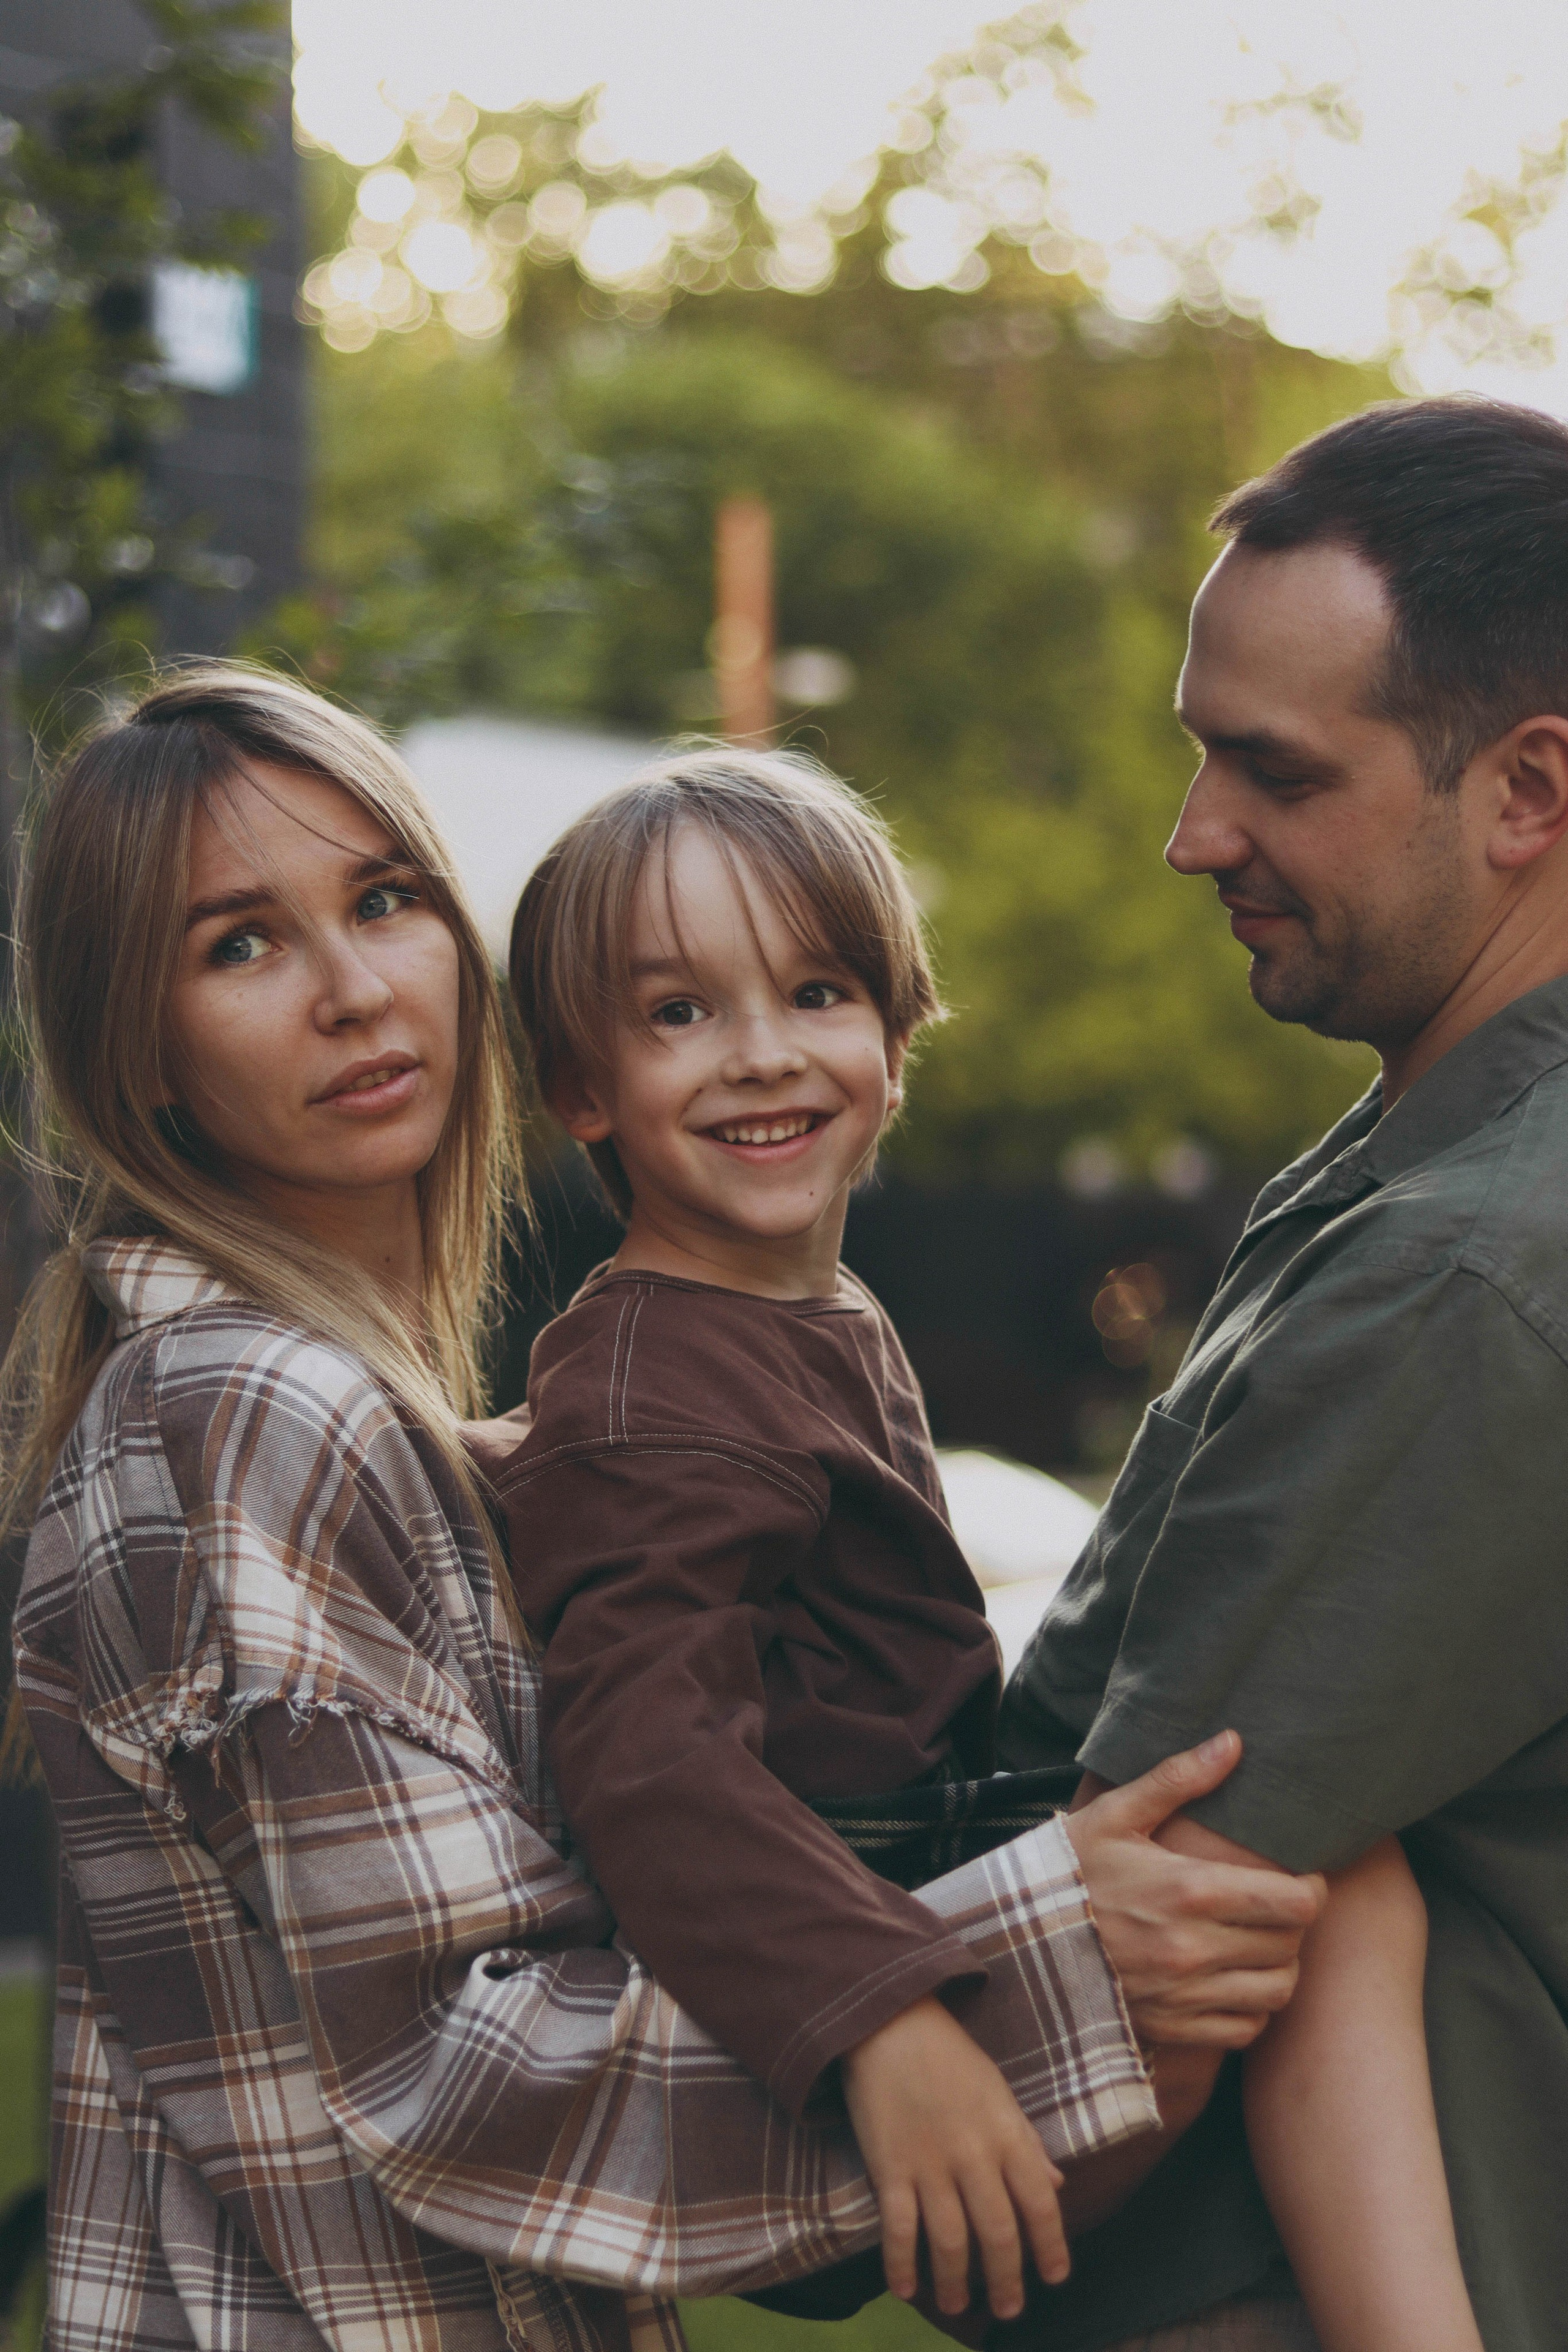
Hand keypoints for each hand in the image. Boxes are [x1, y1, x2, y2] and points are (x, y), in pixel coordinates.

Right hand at [841, 1994, 1067, 2320]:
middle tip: (1008, 2308)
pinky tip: (907, 2289)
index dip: (1052, 2245)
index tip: (1055, 2277)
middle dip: (1006, 2279)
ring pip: (950, 2241)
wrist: (889, 2023)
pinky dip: (902, 2263)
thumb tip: (1057, 2185)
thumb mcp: (999, 2092)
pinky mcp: (889, 2166)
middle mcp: (974, 2155)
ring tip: (957, 2306)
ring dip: (955, 2282)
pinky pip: (898, 2228)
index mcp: (1007, 2133)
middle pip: (998, 2233)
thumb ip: (1027, 2142)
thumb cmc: (950, 2057)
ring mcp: (930, 2163)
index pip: (1040, 2203)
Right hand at [1065, 1731, 1325, 2047]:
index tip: (1302, 1877)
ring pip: (1276, 1990)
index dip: (1311, 1889)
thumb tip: (1233, 1741)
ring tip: (1261, 1943)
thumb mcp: (1117, 1814)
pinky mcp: (1174, 2027)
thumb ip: (1178, 1778)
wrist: (1019, 1939)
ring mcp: (1185, 1994)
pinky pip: (1245, 2028)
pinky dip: (1253, 2008)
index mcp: (1190, 1889)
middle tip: (1277, 1905)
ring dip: (1279, 1966)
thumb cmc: (1072, 1870)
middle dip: (1294, 1923)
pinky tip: (1235, 1981)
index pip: (1294, 1902)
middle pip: (1291, 1944)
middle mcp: (1195, 1947)